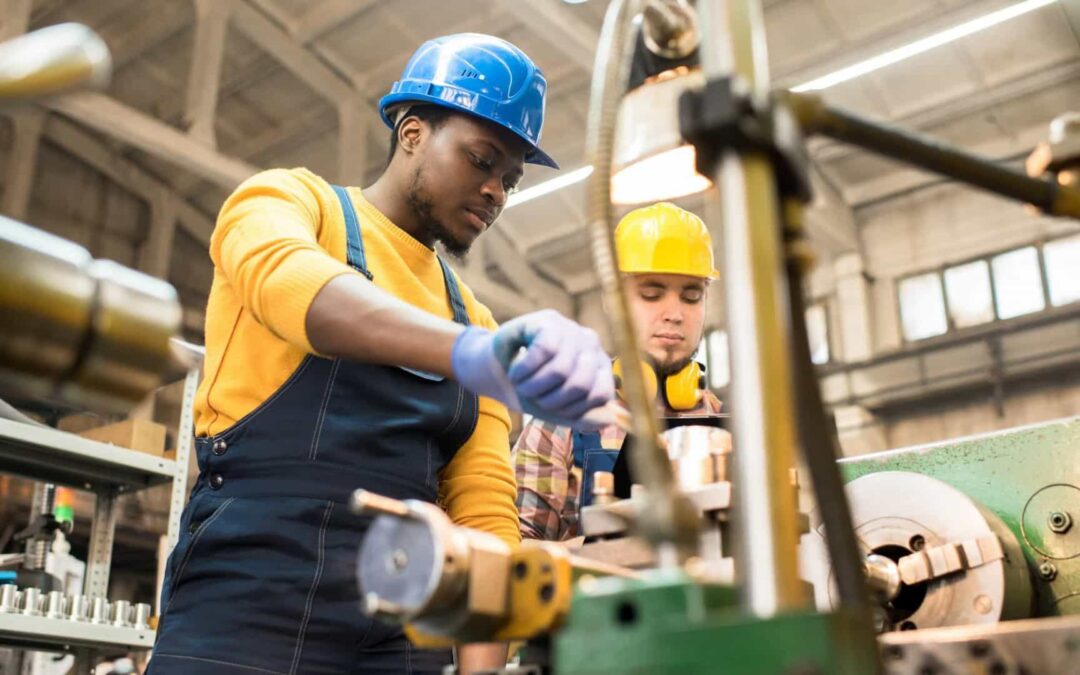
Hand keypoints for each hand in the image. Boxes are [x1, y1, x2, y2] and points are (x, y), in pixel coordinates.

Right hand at [451, 310, 613, 426]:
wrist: (497, 370)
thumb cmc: (532, 389)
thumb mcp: (557, 409)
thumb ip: (583, 417)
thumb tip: (609, 419)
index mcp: (601, 368)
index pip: (601, 395)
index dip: (573, 410)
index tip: (551, 409)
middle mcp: (592, 345)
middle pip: (579, 384)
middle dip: (549, 400)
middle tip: (531, 395)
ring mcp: (572, 330)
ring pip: (560, 370)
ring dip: (532, 386)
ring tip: (521, 384)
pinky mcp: (550, 320)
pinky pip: (543, 351)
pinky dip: (523, 369)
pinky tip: (515, 370)